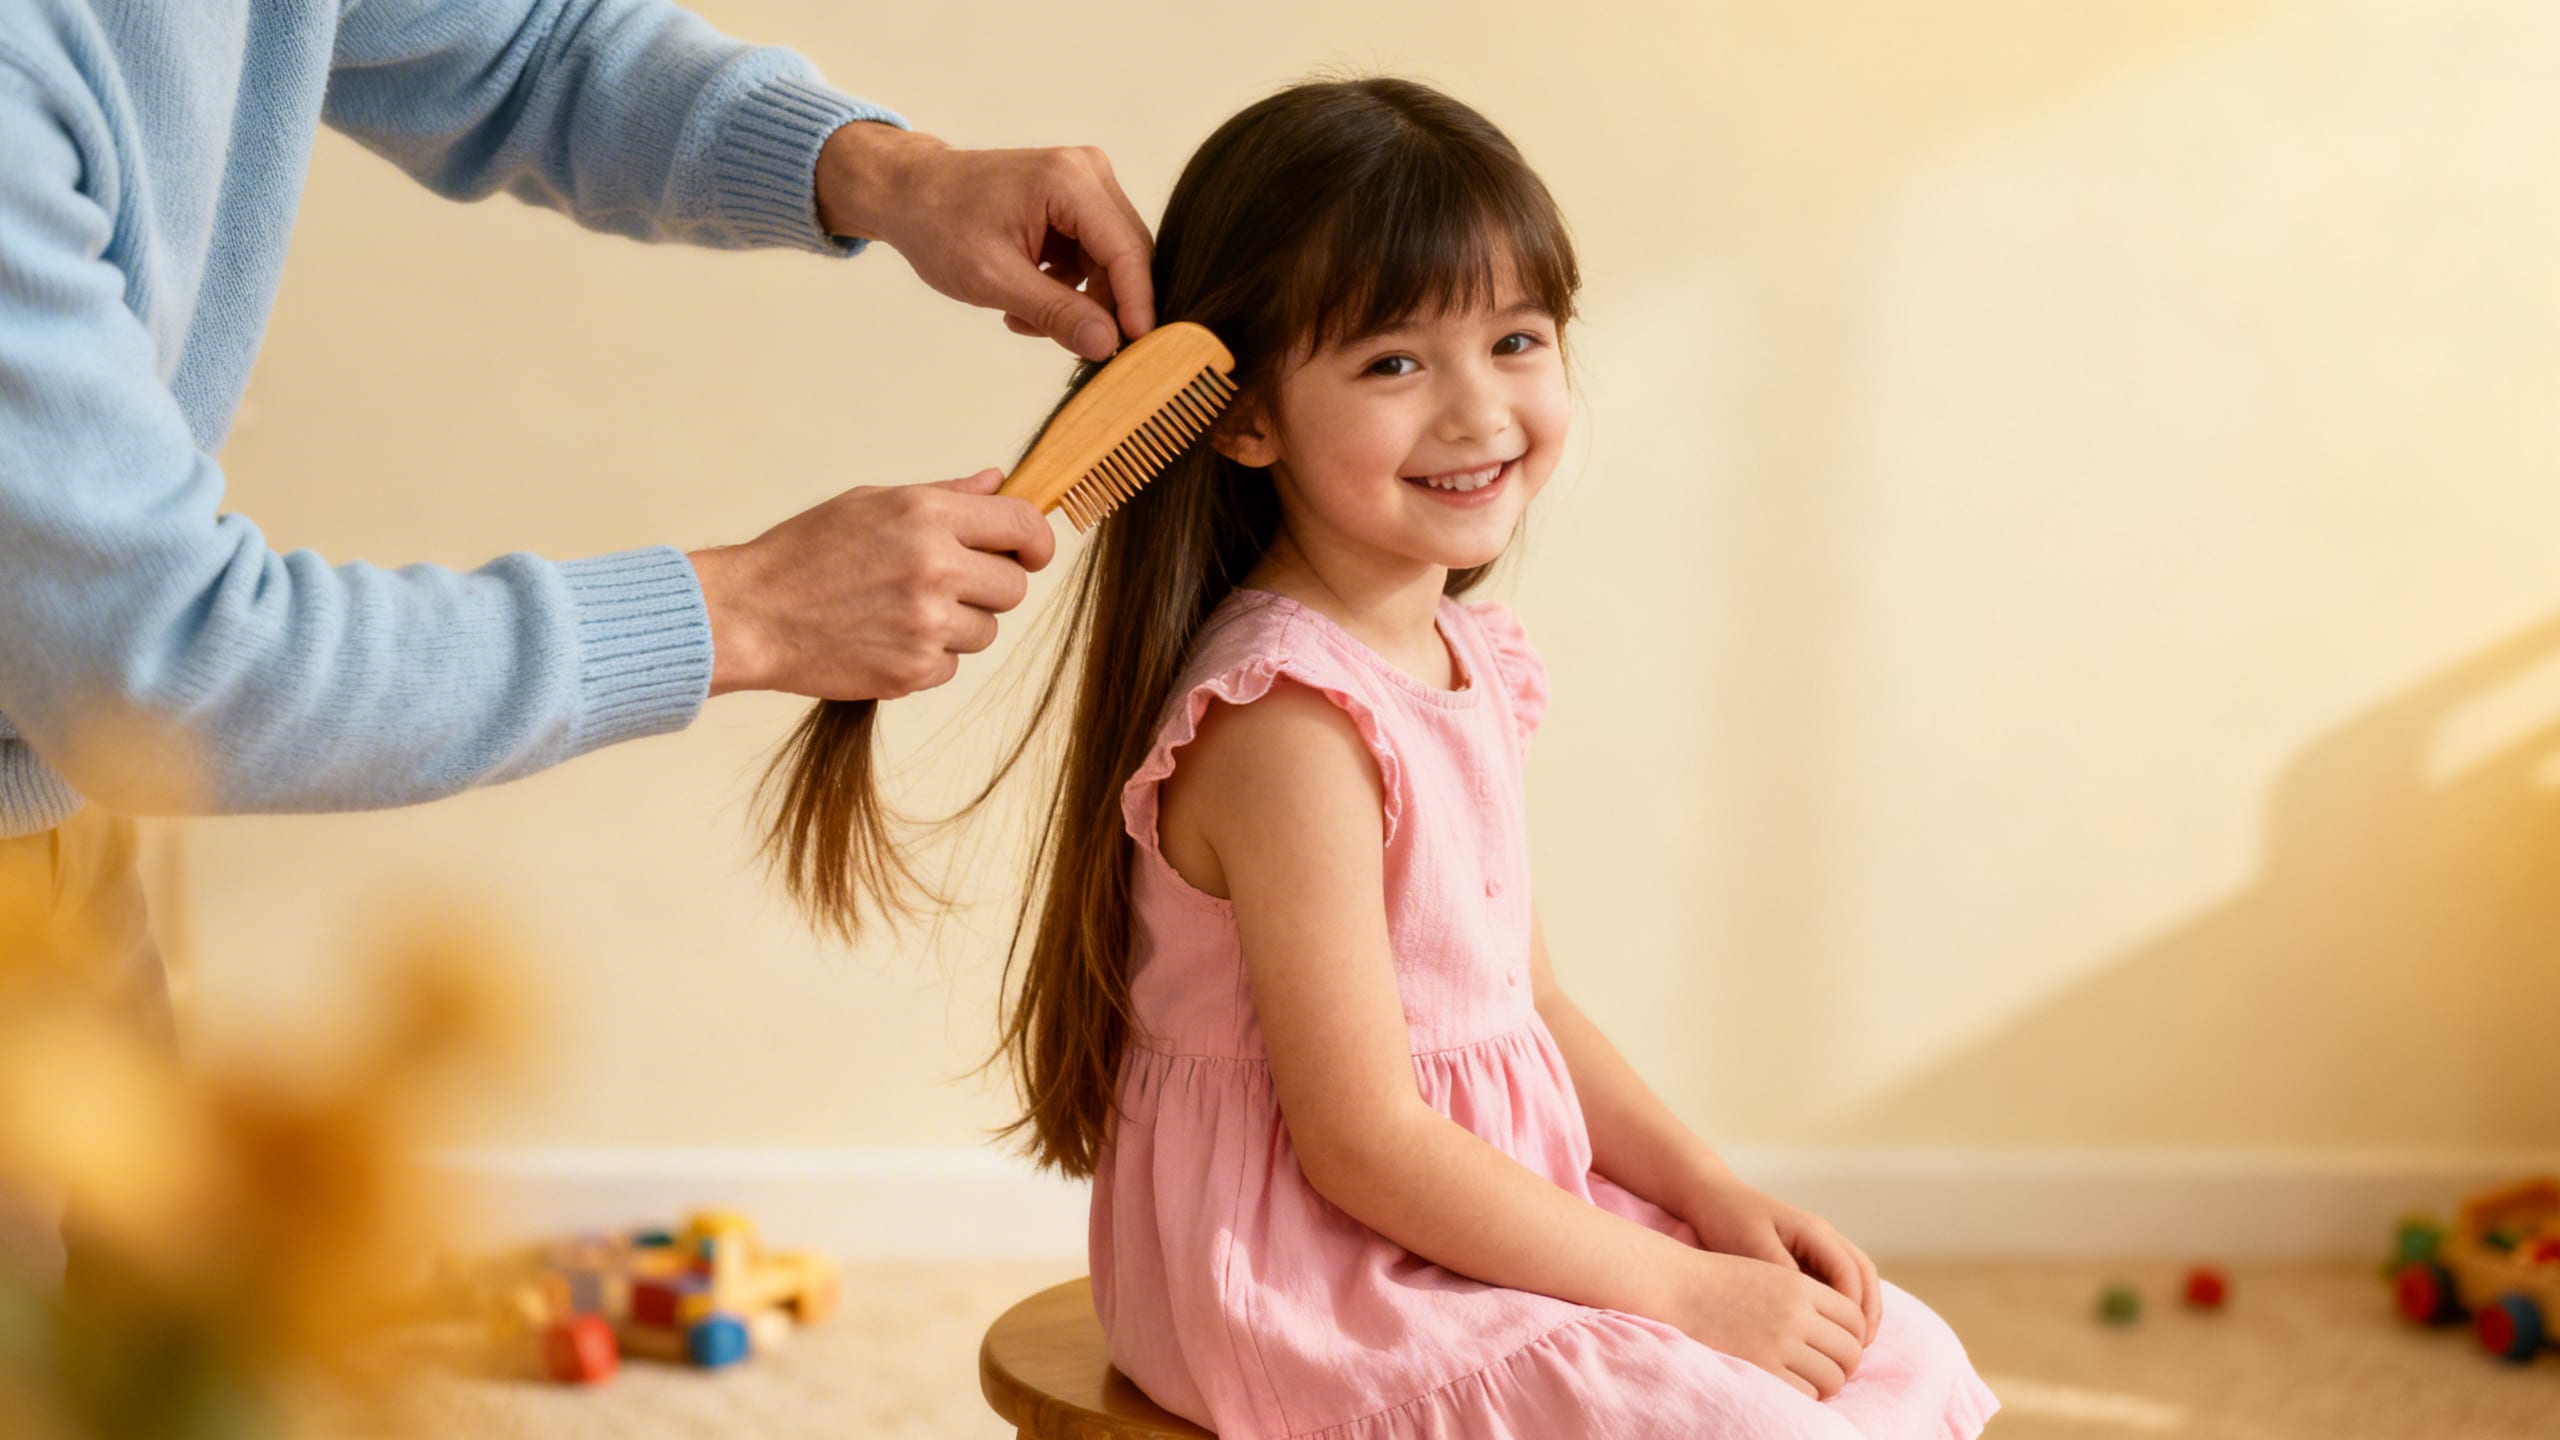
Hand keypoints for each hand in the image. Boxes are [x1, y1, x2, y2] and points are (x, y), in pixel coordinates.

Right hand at [688, 469, 1053, 699]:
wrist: (751, 614)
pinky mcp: (913, 670)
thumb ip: (943, 495)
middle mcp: (934, 567)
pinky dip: (927, 657)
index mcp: (927, 515)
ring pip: (986, 631)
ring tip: (901, 610)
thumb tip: (996, 481)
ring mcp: (926, 623)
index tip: (1032, 552)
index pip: (1022, 524)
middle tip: (945, 584)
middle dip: (989, 586)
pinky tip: (884, 637)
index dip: (1036, 541)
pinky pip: (952, 665)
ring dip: (957, 625)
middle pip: (1014, 587)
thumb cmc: (806, 553)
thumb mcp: (871, 503)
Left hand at [815, 122, 1153, 360]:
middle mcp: (1087, 171)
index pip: (1125, 250)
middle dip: (1101, 304)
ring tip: (1024, 317)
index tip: (1138, 347)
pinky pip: (1094, 256)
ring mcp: (1085, 183)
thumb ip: (1055, 312)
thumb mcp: (993, 278)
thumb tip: (1106, 344)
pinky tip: (1027, 297)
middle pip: (1126, 255)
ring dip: (1079, 300)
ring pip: (1112, 261)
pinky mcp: (1078, 201)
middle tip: (1067, 341)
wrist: (910, 193)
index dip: (1136, 303)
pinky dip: (1068, 287)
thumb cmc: (939, 225)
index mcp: (1069, 180)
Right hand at [1656, 1248, 1865, 1400]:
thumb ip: (1806, 1299)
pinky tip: (1787, 1386)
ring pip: (1832, 1378)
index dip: (1851, 1338)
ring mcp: (1778, 1343)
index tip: (1837, 1348)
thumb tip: (1841, 1337)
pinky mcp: (1761, 1368)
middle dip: (1843, 1366)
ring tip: (1805, 1380)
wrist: (1672, 1287)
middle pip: (1849, 1352)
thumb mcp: (1768, 1275)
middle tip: (1825, 1370)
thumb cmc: (1717, 1283)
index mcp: (1800, 1286)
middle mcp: (1795, 1313)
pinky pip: (1805, 1394)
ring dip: (1824, 1385)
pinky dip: (1804, 1395)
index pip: (1854, 1319)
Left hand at [1683, 1178, 1883, 1348]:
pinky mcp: (1807, 1257)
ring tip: (1855, 1345)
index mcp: (1814, 1231)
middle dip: (1868, 1310)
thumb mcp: (1752, 1245)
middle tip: (1861, 1348)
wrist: (1711, 1198)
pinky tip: (1832, 1330)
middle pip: (1864, 1273)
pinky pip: (1836, 1282)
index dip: (1854, 1305)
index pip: (1849, 1269)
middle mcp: (1824, 1237)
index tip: (1849, 1336)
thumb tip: (1810, 1304)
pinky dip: (1842, 1306)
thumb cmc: (1728, 1219)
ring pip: (1856, 1278)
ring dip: (1861, 1309)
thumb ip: (1781, 1272)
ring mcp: (1819, 1247)